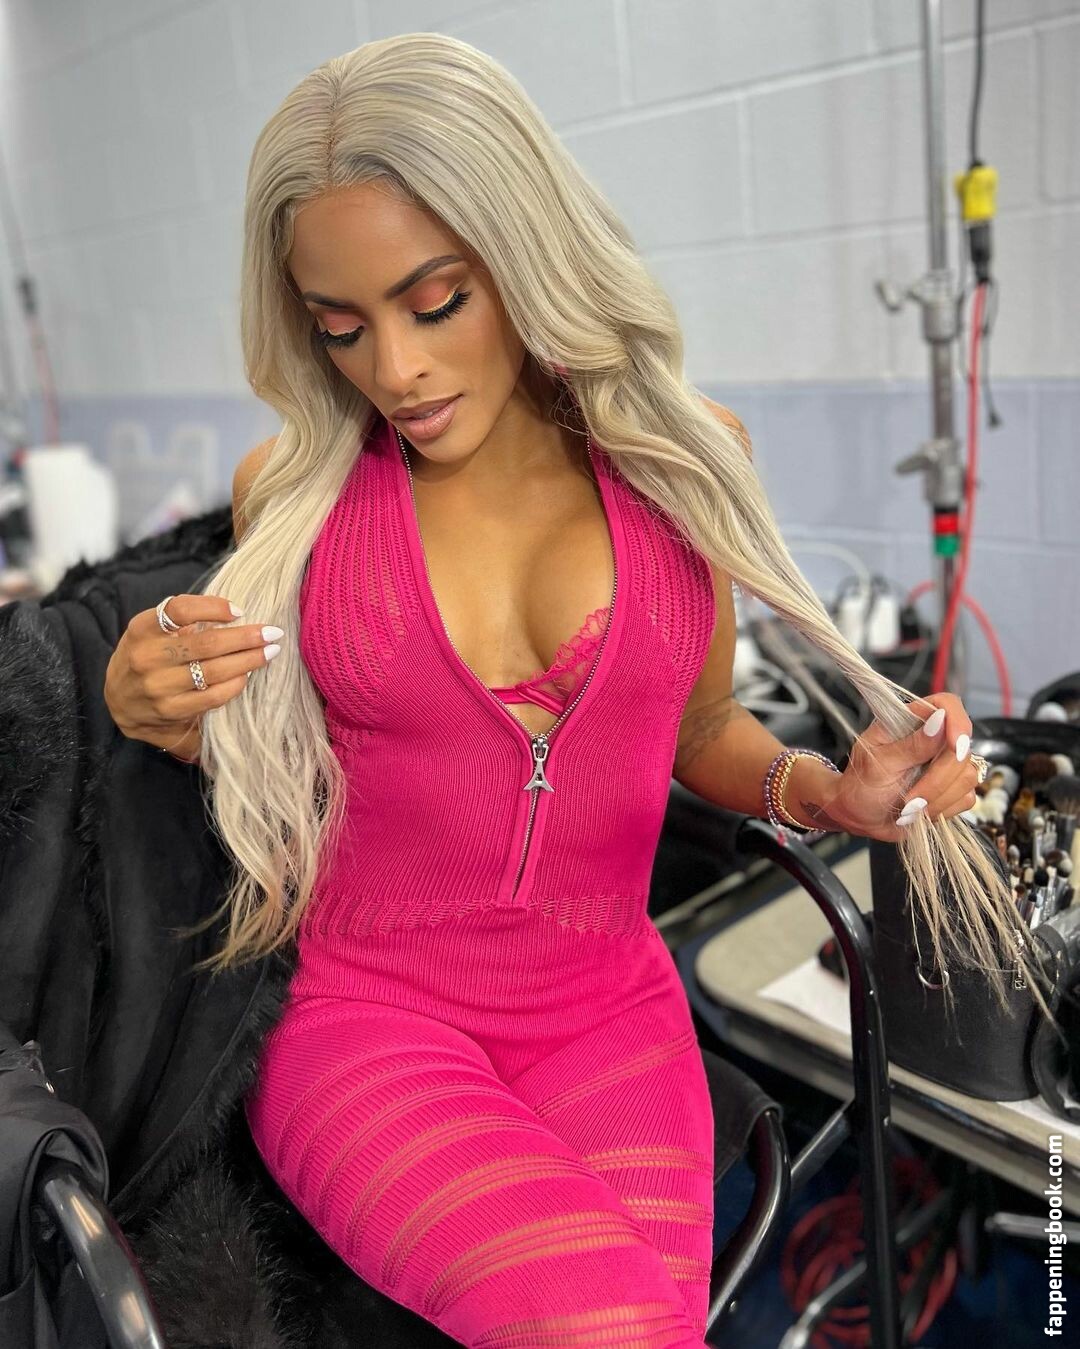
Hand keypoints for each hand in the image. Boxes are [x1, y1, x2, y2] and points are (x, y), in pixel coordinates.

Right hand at [103, 593, 281, 753]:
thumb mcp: (152, 630)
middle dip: (246, 637)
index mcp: (143, 629)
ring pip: (213, 671)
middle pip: (206, 643)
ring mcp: (158, 687)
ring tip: (269, 652)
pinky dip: (235, 684)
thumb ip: (183, 619)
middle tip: (273, 632)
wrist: (118, 701)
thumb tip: (234, 612)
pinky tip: (247, 675)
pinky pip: (212, 696)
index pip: (180, 610)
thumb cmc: (147, 656)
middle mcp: (147, 657)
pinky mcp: (170, 711)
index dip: (214, 607)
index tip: (240, 610)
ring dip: (248, 660)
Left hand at [819, 692, 977, 842]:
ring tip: (909, 807)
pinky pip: (967, 797)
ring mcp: (945, 764)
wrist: (860, 818)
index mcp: (910, 722)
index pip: (946, 704)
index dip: (957, 721)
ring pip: (967, 775)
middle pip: (962, 748)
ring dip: (938, 798)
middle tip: (910, 799)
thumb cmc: (861, 786)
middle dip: (938, 779)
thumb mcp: (878, 765)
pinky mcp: (953, 788)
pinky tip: (921, 812)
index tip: (956, 746)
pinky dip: (944, 809)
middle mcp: (933, 739)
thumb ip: (910, 745)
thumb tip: (941, 720)